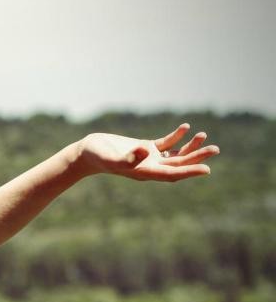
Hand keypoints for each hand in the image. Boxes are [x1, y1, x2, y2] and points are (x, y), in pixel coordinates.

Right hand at [79, 124, 218, 181]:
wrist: (87, 153)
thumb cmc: (97, 157)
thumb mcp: (111, 157)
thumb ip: (127, 158)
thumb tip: (145, 151)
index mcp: (144, 172)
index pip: (172, 173)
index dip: (189, 171)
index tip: (206, 170)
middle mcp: (149, 167)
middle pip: (178, 164)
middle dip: (196, 158)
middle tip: (215, 150)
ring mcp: (148, 158)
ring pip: (174, 155)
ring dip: (190, 147)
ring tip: (204, 136)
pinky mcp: (144, 148)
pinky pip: (165, 144)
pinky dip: (176, 137)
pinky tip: (186, 127)